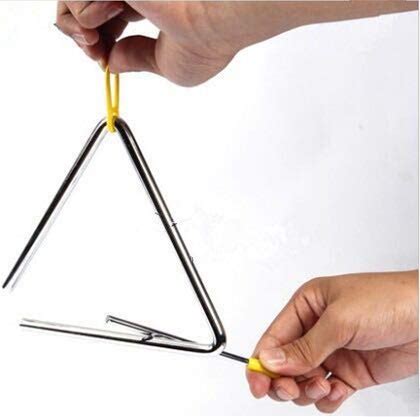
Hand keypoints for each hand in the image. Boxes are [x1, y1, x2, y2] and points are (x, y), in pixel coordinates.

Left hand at [56, 1, 416, 85]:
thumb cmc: (230, 25)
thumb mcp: (178, 63)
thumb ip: (145, 60)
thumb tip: (111, 60)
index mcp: (158, 5)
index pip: (107, 13)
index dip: (90, 30)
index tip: (88, 42)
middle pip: (84, 4)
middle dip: (77, 26)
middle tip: (84, 40)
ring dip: (76, 21)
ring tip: (96, 35)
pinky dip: (81, 13)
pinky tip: (96, 25)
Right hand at [247, 271, 417, 412]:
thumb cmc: (386, 300)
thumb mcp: (340, 320)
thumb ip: (305, 347)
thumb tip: (270, 361)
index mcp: (306, 306)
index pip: (274, 337)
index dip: (261, 362)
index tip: (257, 384)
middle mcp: (315, 330)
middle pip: (284, 364)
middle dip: (283, 380)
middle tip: (291, 390)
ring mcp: (332, 353)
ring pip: (303, 381)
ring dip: (308, 390)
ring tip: (323, 385)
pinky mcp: (350, 372)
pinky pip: (327, 393)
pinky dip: (327, 399)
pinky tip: (336, 392)